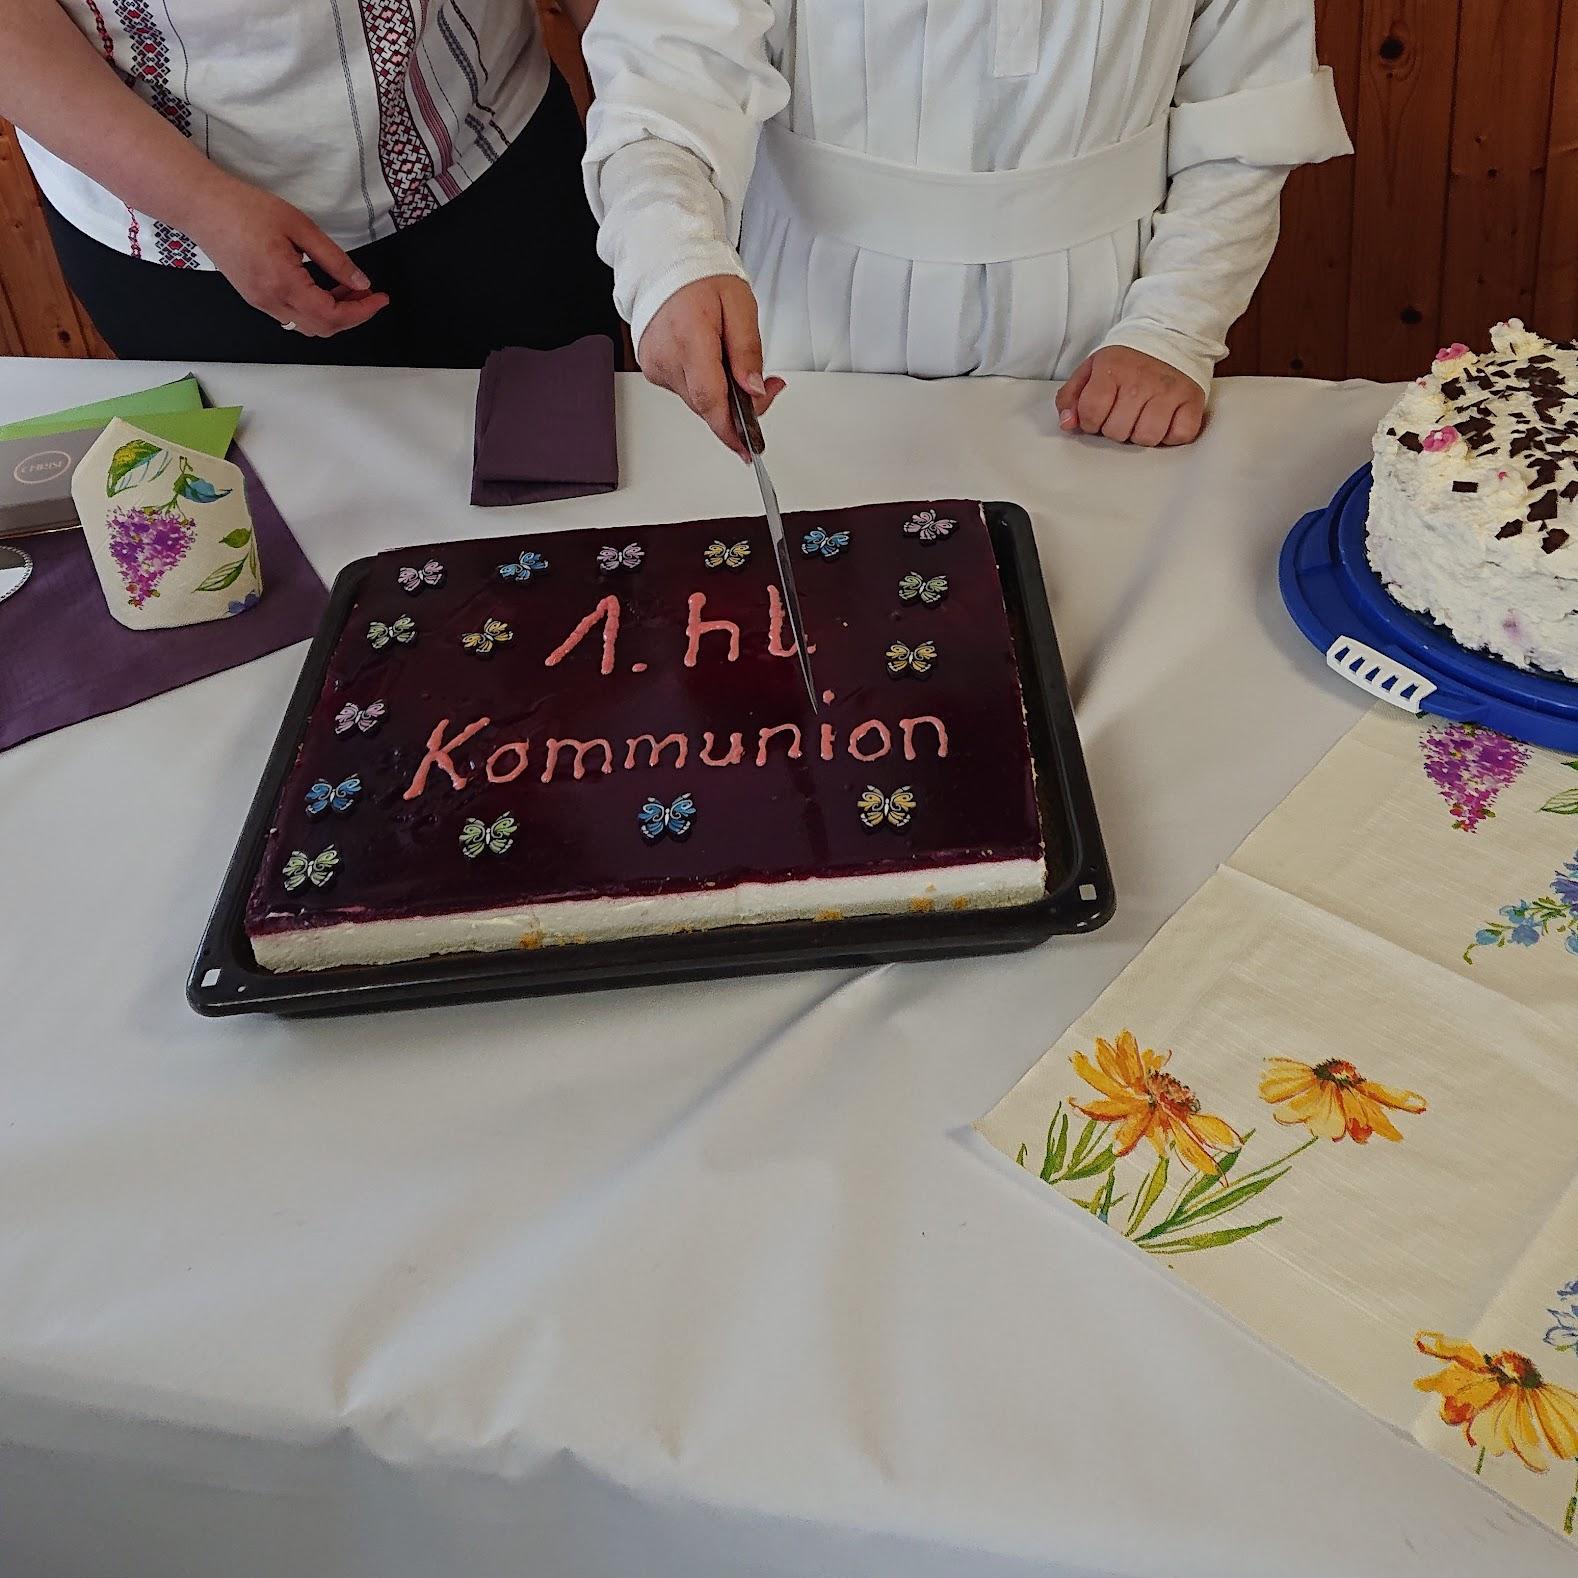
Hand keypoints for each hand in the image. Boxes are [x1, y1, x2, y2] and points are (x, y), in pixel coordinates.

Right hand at [185, 175, 388, 337]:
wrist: (201, 206)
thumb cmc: (245, 208)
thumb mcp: (299, 226)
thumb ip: (333, 258)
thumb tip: (361, 282)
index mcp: (283, 283)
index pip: (332, 315)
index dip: (362, 312)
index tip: (380, 298)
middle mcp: (270, 301)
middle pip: (323, 328)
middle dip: (352, 315)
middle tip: (368, 293)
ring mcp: (261, 303)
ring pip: (308, 326)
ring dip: (334, 313)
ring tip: (348, 287)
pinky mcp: (256, 298)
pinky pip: (293, 316)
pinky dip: (315, 308)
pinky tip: (324, 286)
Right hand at [637, 275, 785, 457]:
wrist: (666, 262)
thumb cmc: (702, 277)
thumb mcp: (740, 306)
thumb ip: (748, 351)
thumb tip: (754, 390)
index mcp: (689, 337)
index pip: (710, 399)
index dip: (731, 430)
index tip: (749, 449)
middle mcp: (666, 356)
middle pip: (707, 405)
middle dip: (739, 407)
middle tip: (766, 387)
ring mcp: (655, 365)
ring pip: (698, 400)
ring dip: (722, 394)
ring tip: (735, 364)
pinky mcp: (653, 369)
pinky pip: (686, 389)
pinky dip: (705, 383)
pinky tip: (712, 362)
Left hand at [1055, 347, 1205, 447]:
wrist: (1171, 334)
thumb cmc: (1127, 360)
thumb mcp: (1092, 369)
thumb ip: (1071, 397)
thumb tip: (1068, 424)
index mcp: (1112, 368)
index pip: (1091, 414)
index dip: (1090, 422)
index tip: (1098, 415)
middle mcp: (1141, 379)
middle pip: (1118, 431)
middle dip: (1116, 428)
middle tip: (1124, 412)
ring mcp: (1169, 390)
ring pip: (1147, 437)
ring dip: (1142, 434)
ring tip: (1143, 417)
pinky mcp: (1192, 399)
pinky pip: (1179, 435)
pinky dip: (1171, 435)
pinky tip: (1165, 420)